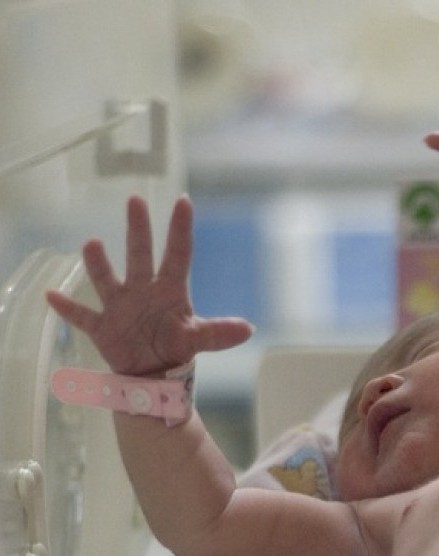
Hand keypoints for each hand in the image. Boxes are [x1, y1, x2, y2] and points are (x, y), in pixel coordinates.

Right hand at [46, 196, 253, 374]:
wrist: (151, 373)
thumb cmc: (174, 347)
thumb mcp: (197, 338)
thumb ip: (218, 332)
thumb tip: (248, 329)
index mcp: (170, 289)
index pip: (179, 253)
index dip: (180, 229)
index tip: (184, 200)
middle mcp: (143, 290)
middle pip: (141, 255)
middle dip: (138, 229)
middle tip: (135, 200)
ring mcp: (120, 305)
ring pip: (108, 279)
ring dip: (100, 265)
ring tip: (92, 244)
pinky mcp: (102, 326)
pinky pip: (82, 315)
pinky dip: (68, 308)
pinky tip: (52, 295)